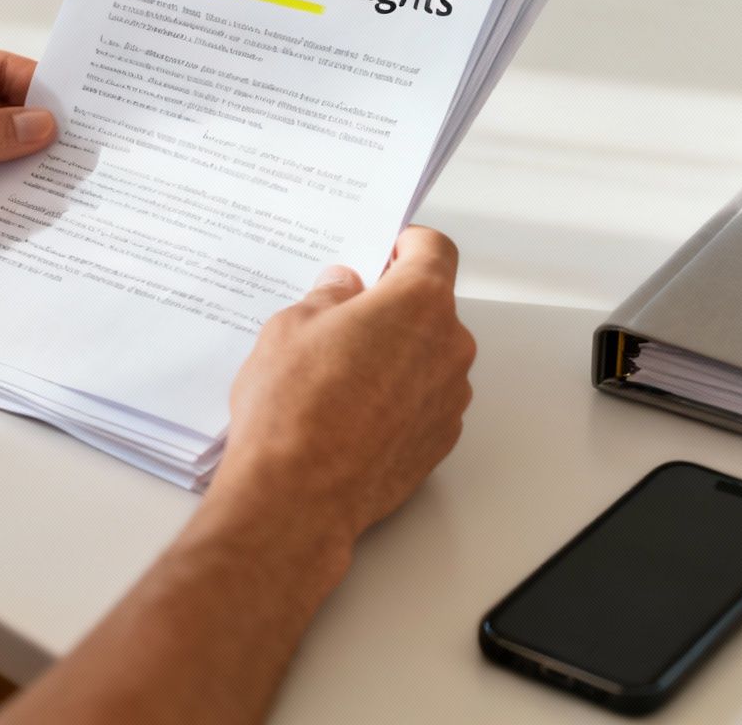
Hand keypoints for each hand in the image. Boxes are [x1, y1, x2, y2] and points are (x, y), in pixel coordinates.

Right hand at [214, 226, 474, 550]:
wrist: (298, 496)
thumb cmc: (294, 408)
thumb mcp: (292, 325)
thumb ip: (328, 296)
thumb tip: (343, 288)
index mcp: (419, 302)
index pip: (434, 250)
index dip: (406, 245)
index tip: (385, 252)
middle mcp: (449, 347)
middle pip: (431, 307)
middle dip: (393, 306)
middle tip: (342, 318)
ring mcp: (449, 398)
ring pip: (428, 357)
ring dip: (396, 355)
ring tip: (339, 376)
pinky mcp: (439, 441)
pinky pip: (424, 401)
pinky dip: (398, 399)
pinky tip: (352, 413)